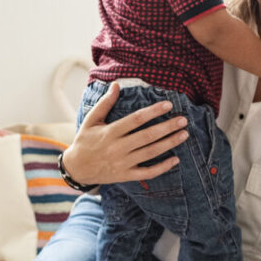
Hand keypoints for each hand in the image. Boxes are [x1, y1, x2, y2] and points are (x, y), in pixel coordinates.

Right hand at [64, 82, 189, 185]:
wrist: (76, 168)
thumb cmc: (85, 141)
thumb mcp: (91, 120)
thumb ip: (105, 103)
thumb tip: (116, 85)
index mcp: (110, 132)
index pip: (135, 119)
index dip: (153, 111)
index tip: (168, 104)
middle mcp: (118, 148)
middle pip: (147, 136)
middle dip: (167, 127)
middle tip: (183, 120)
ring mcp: (123, 163)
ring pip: (151, 153)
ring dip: (169, 143)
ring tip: (184, 134)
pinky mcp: (126, 175)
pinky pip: (147, 173)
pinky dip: (162, 167)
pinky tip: (176, 160)